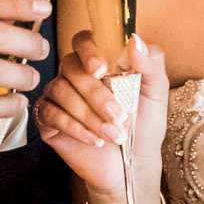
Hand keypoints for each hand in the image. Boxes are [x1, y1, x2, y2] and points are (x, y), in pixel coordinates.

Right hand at [35, 31, 167, 203]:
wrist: (133, 164)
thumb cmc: (144, 125)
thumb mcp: (156, 94)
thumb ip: (150, 64)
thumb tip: (135, 39)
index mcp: (100, 61)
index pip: (83, 40)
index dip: (87, 50)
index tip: (101, 69)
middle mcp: (75, 75)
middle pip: (70, 66)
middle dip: (95, 93)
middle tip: (119, 115)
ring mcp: (59, 96)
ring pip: (60, 91)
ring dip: (89, 116)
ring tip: (113, 135)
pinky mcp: (48, 120)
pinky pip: (50, 114)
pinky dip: (74, 128)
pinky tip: (95, 140)